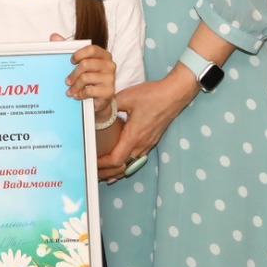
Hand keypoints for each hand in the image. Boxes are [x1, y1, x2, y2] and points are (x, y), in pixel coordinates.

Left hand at [53, 36, 116, 119]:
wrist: (100, 99)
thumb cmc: (89, 78)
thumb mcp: (80, 63)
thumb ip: (68, 48)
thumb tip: (54, 36)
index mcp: (104, 55)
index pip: (91, 49)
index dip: (79, 54)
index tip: (71, 61)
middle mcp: (109, 65)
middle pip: (86, 64)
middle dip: (73, 74)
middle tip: (67, 81)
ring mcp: (110, 78)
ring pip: (86, 78)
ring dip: (75, 86)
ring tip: (70, 90)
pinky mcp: (109, 91)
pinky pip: (90, 91)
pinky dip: (81, 94)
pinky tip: (78, 95)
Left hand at [97, 66, 198, 181]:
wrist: (174, 94)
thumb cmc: (153, 95)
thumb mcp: (126, 97)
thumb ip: (110, 105)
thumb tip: (96, 108)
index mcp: (133, 136)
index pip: (115, 160)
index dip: (102, 165)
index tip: (91, 163)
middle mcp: (141, 144)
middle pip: (122, 167)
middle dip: (107, 173)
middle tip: (93, 172)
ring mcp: (148, 143)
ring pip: (131, 164)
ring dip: (117, 170)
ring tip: (104, 172)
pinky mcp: (152, 140)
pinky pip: (137, 158)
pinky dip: (127, 164)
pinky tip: (121, 164)